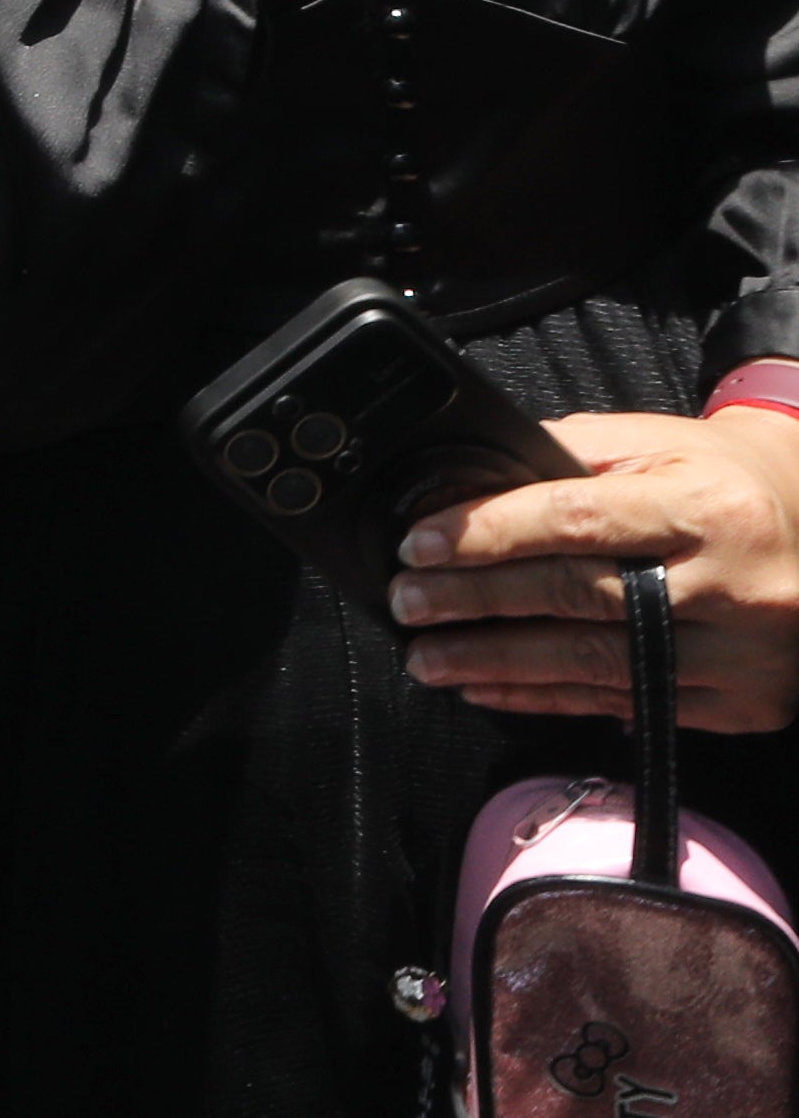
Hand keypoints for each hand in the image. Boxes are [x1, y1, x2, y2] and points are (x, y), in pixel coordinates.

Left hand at [396, 411, 798, 731]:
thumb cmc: (720, 480)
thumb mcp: (653, 443)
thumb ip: (563, 456)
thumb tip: (466, 486)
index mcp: (705, 507)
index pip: (576, 520)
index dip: (488, 535)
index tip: (418, 545)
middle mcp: (731, 586)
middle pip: (578, 597)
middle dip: (476, 602)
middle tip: (405, 605)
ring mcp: (742, 654)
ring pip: (596, 664)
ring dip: (498, 664)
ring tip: (428, 657)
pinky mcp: (743, 703)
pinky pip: (628, 704)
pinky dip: (549, 698)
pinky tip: (490, 687)